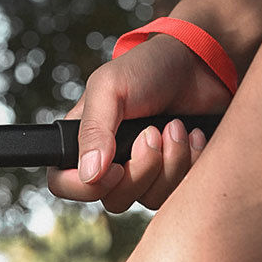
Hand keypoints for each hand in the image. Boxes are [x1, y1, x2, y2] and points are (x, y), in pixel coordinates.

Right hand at [48, 34, 230, 212]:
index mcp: (82, 142)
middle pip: (112, 200)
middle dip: (141, 170)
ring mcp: (142, 172)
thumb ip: (94, 130)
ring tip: (175, 128)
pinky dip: (191, 163)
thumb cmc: (147, 68)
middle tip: (153, 133)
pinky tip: (193, 136)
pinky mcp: (172, 175)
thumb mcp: (110, 88)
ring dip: (170, 163)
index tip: (115, 167)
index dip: (86, 188)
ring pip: (149, 199)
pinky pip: (179, 192)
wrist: (199, 62)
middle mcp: (109, 164)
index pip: (63, 184)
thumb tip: (88, 175)